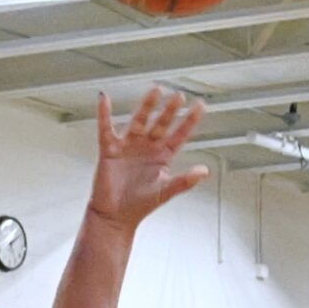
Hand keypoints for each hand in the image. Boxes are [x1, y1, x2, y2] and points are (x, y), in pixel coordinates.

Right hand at [87, 87, 209, 230]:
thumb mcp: (166, 191)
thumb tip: (204, 171)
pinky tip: (105, 100)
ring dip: (146, 106)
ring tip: (155, 91)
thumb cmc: (139, 205)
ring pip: (139, 120)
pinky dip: (104, 114)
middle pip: (160, 123)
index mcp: (162, 156)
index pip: (179, 135)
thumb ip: (185, 181)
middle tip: (178, 96)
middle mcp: (146, 147)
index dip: (189, 121)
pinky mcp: (110, 149)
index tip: (200, 106)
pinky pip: (106, 128)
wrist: (115, 216)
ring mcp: (129, 146)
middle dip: (169, 110)